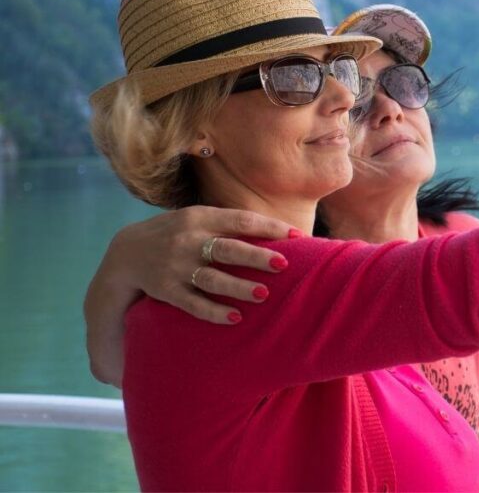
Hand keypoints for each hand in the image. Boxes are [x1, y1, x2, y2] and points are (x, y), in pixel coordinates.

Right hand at [84, 206, 300, 386]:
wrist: (126, 253)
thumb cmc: (179, 233)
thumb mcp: (199, 219)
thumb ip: (231, 224)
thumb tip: (279, 231)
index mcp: (200, 217)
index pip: (240, 220)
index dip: (269, 228)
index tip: (296, 236)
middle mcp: (187, 240)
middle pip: (227, 248)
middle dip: (256, 256)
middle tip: (283, 264)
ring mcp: (175, 266)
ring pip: (211, 278)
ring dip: (238, 287)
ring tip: (263, 295)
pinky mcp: (165, 290)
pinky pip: (192, 303)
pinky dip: (214, 311)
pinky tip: (235, 318)